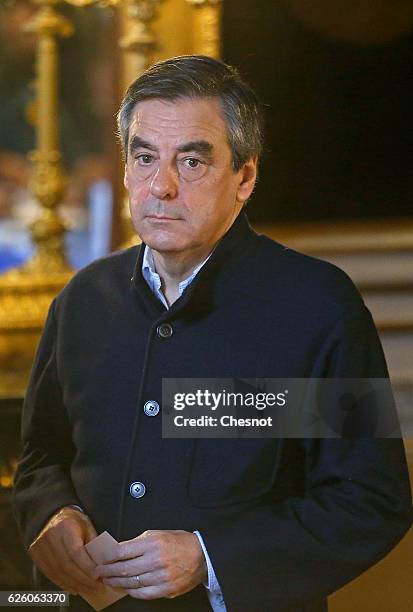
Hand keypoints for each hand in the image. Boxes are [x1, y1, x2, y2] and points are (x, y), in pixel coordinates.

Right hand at [29, 506, 99, 594]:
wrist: (50, 515)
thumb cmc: (72, 519)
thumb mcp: (86, 524)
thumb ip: (92, 541)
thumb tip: (102, 562)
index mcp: (65, 527)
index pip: (75, 552)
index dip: (86, 566)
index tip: (97, 575)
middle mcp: (50, 538)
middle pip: (66, 565)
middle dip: (82, 579)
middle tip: (96, 586)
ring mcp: (41, 548)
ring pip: (58, 572)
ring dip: (74, 584)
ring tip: (87, 589)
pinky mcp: (37, 557)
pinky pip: (51, 574)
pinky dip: (64, 583)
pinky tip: (74, 588)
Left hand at [92, 530, 207, 599]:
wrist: (202, 556)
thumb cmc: (181, 543)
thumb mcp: (158, 534)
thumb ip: (139, 542)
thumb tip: (121, 550)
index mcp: (153, 543)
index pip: (123, 551)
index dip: (108, 557)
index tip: (101, 559)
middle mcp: (156, 560)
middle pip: (124, 569)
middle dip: (107, 572)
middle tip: (98, 573)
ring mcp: (161, 577)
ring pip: (132, 583)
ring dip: (117, 583)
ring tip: (108, 581)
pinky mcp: (166, 590)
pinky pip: (143, 593)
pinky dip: (132, 591)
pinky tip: (125, 588)